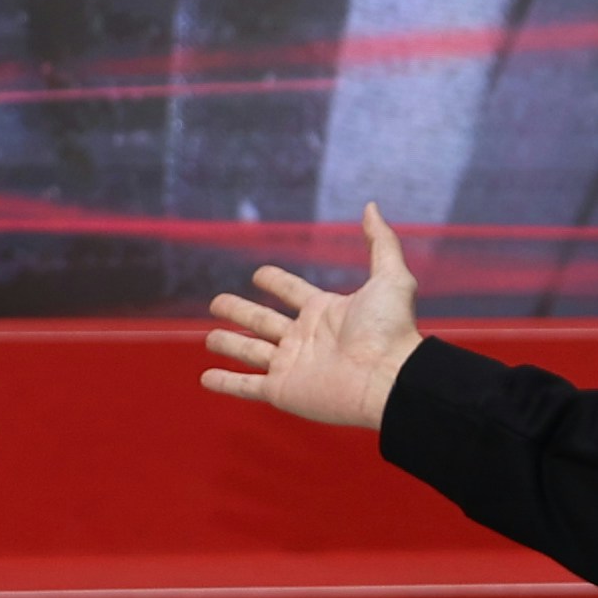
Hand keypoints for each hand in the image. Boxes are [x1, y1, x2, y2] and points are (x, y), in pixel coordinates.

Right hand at [202, 202, 424, 428]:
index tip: (260, 273)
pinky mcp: (282, 391)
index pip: (292, 292)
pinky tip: (206, 378)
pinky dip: (225, 382)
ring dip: (228, 344)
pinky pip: (246, 386)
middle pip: (263, 320)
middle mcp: (305, 338)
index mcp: (325, 312)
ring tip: (209, 338)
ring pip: (249, 351)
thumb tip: (371, 206)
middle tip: (217, 301)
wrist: (388, 379)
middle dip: (240, 311)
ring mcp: (291, 366)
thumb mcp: (390, 277)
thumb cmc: (390, 331)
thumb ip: (380, 242)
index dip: (277, 282)